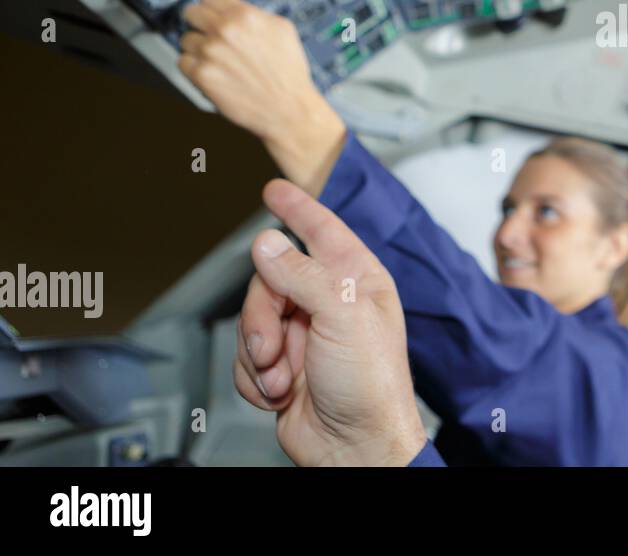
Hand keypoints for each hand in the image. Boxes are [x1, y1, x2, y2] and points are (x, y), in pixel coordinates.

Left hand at [179, 0, 345, 195]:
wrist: (288, 109)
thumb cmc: (288, 72)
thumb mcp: (282, 29)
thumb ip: (255, 13)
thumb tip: (234, 6)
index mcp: (245, 15)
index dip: (213, 6)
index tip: (213, 14)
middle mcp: (225, 31)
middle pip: (191, 13)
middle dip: (200, 24)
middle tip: (210, 36)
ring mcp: (211, 53)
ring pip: (185, 39)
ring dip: (197, 48)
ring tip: (218, 60)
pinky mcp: (202, 75)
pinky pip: (183, 62)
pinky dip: (194, 68)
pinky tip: (214, 73)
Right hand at [233, 179, 427, 466]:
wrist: (356, 448)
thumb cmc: (371, 386)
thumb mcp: (342, 315)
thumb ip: (302, 274)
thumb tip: (269, 244)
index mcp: (358, 281)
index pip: (323, 230)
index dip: (298, 208)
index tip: (274, 189)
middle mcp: (332, 304)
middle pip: (271, 280)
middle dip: (263, 316)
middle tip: (274, 344)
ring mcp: (306, 335)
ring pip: (253, 319)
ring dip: (260, 353)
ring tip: (284, 376)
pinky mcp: (284, 366)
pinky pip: (246, 357)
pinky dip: (255, 378)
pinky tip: (279, 393)